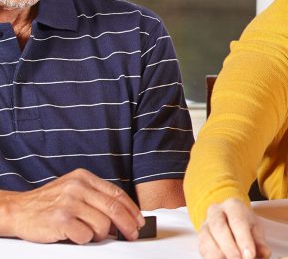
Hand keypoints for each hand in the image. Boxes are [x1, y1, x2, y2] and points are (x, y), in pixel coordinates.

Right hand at [0, 168, 144, 243]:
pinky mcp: (60, 220)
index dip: (132, 210)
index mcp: (84, 178)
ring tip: (90, 234)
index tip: (139, 221)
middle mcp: (77, 187)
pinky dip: (85, 239)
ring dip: (101, 235)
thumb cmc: (48, 203)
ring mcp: (69, 203)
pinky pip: (85, 235)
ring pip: (102, 224)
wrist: (17, 210)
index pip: (117, 194)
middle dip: (128, 225)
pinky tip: (76, 235)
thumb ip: (96, 197)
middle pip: (114, 208)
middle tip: (132, 235)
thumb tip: (124, 214)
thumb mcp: (73, 190)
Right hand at [199, 198, 270, 258]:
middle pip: (220, 229)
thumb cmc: (243, 223)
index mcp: (233, 205)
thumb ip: (260, 241)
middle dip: (230, 249)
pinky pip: (204, 251)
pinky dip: (213, 258)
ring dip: (220, 255)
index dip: (243, 239)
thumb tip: (265, 253)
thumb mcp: (255, 228)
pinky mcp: (200, 240)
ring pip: (208, 241)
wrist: (228, 219)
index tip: (249, 255)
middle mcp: (215, 212)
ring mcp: (205, 226)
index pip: (238, 221)